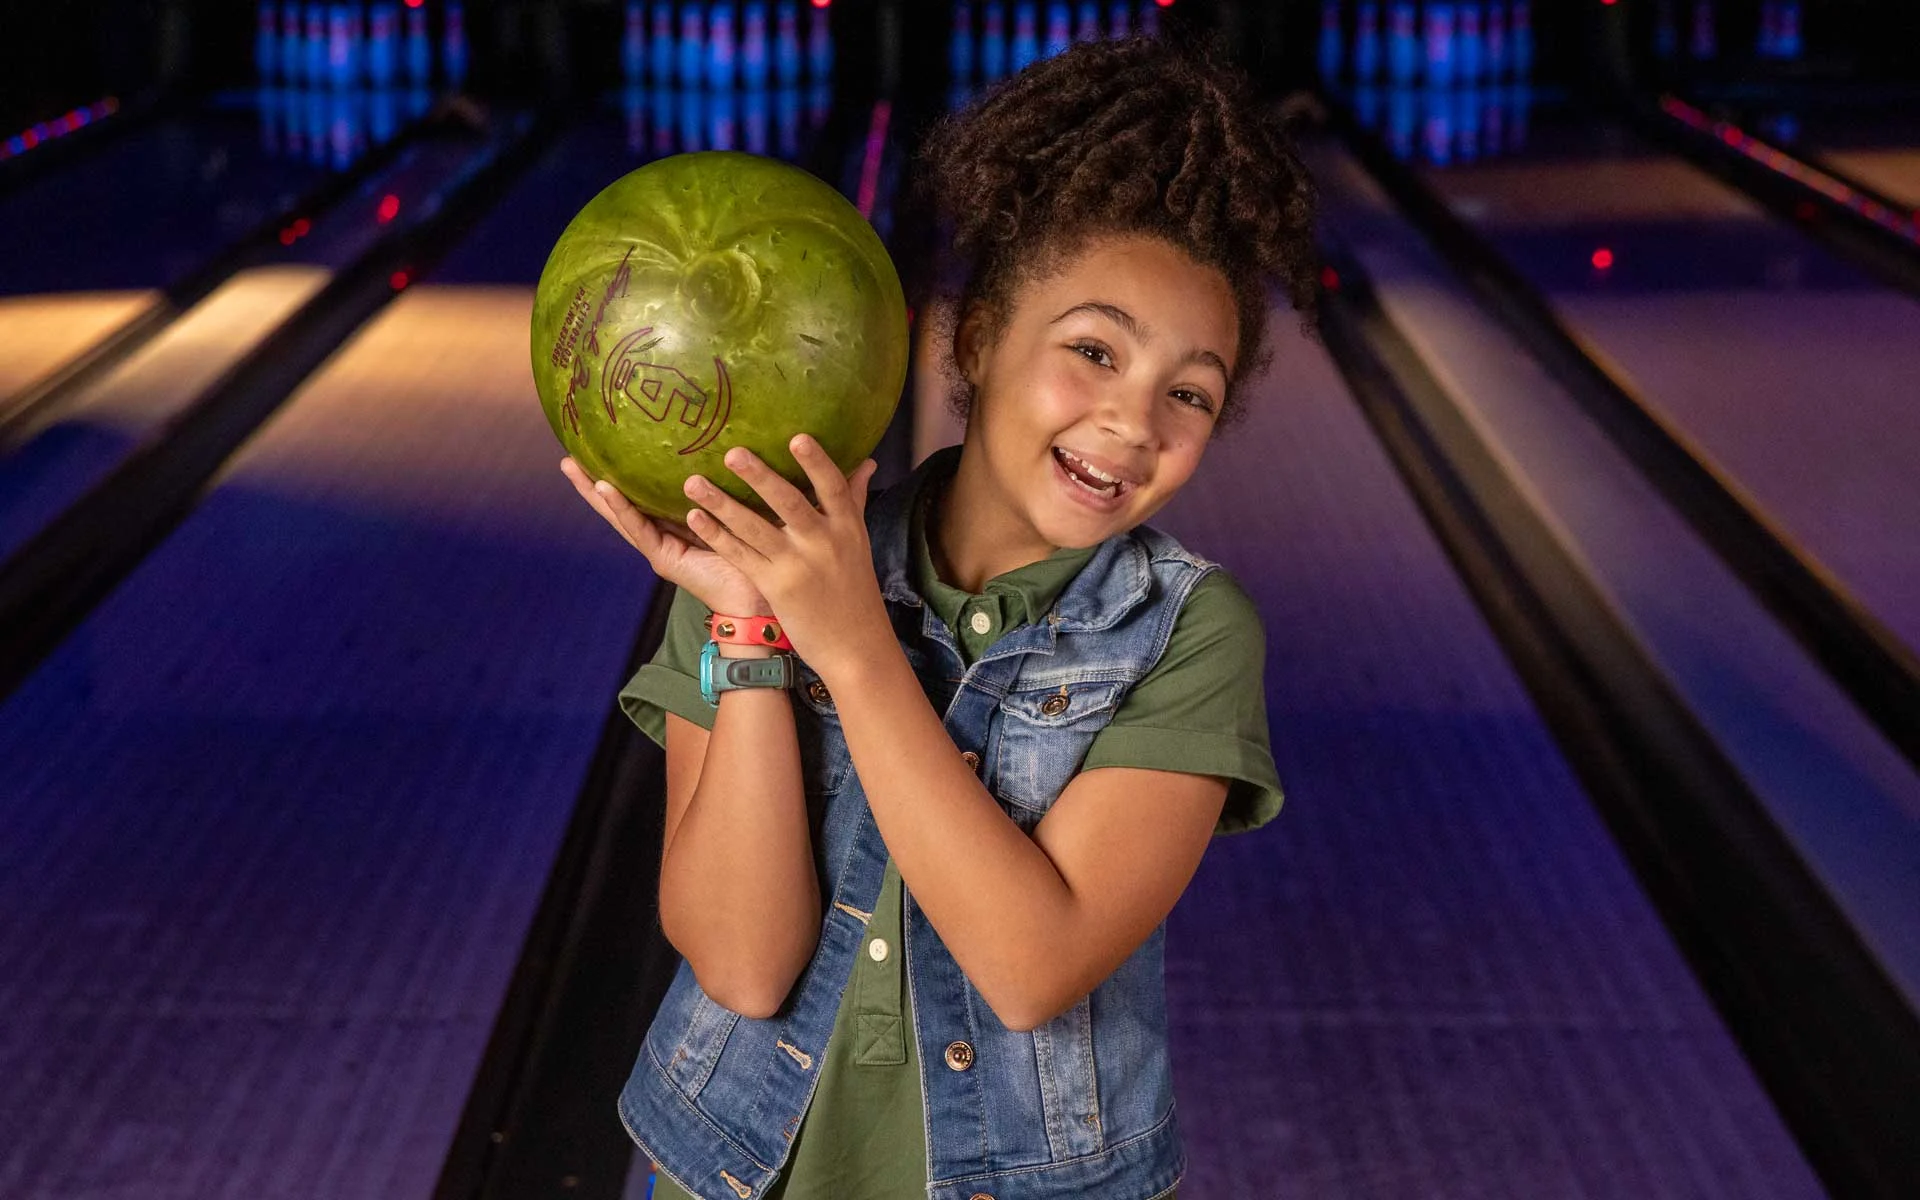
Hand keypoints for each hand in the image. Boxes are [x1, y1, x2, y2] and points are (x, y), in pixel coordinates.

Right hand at [559, 457, 767, 615]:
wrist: (762, 594)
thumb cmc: (759, 548)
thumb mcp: (739, 507)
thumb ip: (728, 482)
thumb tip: (737, 439)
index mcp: (678, 521)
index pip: (642, 493)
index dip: (621, 472)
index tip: (600, 445)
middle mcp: (663, 533)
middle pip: (620, 503)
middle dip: (593, 481)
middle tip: (568, 456)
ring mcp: (659, 547)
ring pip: (619, 515)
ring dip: (595, 492)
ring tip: (572, 467)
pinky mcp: (663, 558)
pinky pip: (639, 529)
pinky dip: (621, 508)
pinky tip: (605, 489)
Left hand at [680, 435, 886, 678]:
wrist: (855, 644)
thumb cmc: (854, 589)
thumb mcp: (858, 541)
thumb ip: (855, 498)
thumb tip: (865, 461)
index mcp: (848, 527)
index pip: (834, 487)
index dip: (817, 462)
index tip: (797, 437)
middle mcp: (823, 543)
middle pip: (790, 503)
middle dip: (760, 477)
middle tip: (732, 453)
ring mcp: (797, 566)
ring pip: (755, 528)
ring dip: (722, 504)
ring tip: (693, 482)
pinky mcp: (775, 586)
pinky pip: (740, 555)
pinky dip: (716, 535)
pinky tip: (694, 518)